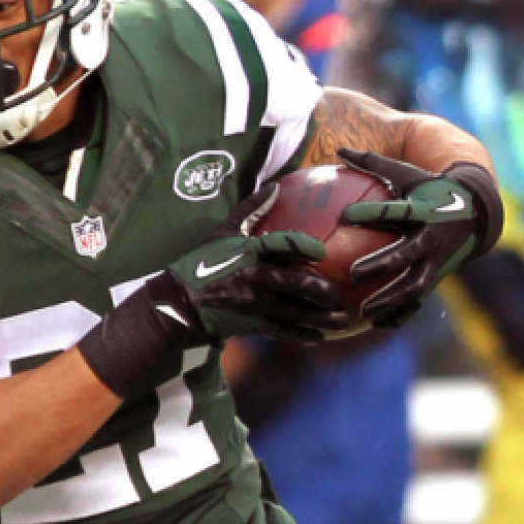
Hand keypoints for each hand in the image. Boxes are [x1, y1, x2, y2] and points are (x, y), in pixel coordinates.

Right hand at [78, 183, 347, 400]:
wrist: (181, 300)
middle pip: (295, 283)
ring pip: (295, 312)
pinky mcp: (251, 323)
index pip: (280, 245)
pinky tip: (320, 337)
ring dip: (321, 318)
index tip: (322, 250)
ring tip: (342, 320)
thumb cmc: (202, 260)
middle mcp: (254, 277)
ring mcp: (253, 303)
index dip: (303, 246)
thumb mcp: (223, 231)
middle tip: (341, 294)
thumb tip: (276, 186)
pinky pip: (282, 330)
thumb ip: (251, 209)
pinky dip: (302, 335)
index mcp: (248, 252)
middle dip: (322, 290)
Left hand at [338, 148, 479, 327]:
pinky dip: (400, 314)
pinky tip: (375, 325)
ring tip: (361, 312)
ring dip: (389, 300)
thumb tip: (340, 148)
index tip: (345, 215)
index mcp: (422, 210)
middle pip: (404, 255)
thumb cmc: (431, 188)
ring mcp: (436, 262)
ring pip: (413, 286)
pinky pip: (418, 300)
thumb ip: (373, 162)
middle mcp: (431, 238)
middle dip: (381, 265)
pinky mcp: (437, 277)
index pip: (395, 211)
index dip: (371, 213)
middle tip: (352, 275)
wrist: (477, 212)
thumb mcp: (407, 173)